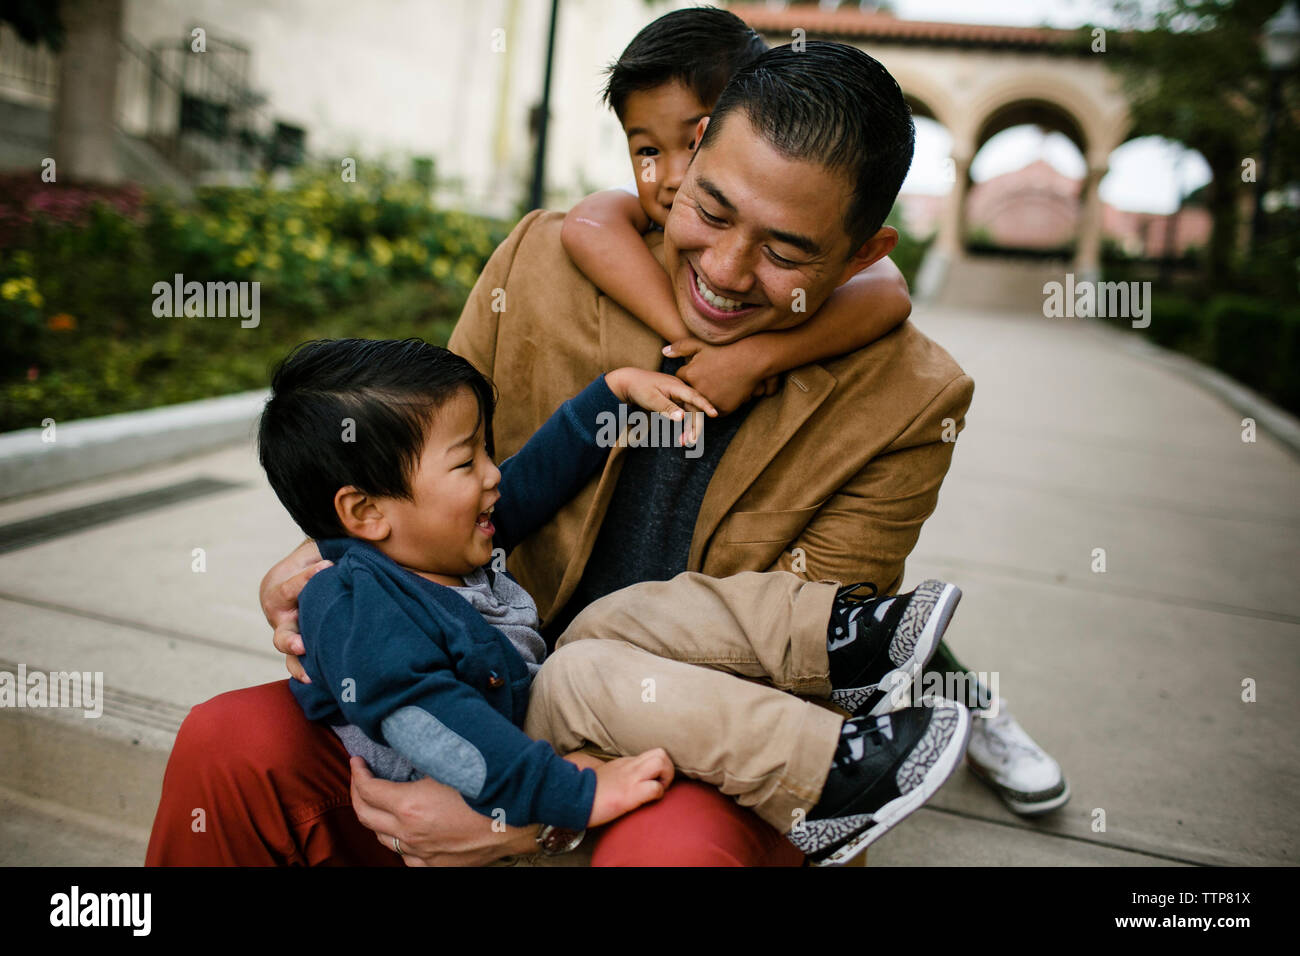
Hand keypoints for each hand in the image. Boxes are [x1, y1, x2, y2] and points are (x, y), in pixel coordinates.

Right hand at [259, 539, 330, 682]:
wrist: (322, 573)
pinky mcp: (305, 648)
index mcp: (278, 585)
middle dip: (291, 637)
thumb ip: (329, 543)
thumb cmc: (322, 555)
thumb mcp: (319, 545)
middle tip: (303, 643)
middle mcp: (281, 615)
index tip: (330, 566)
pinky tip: (318, 680)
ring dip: (299, 662)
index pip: (289, 586)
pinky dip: (306, 672)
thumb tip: (362, 534)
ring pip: (290, 653)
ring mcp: (291, 634)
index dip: (307, 578)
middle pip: (281, 629)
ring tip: (311, 671)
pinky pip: (300, 665)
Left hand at [349, 757, 537, 865]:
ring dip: (376, 818)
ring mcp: (423, 853)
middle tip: (359, 778)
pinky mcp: (437, 865)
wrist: (524, 819)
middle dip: (357, 793)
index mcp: (410, 807)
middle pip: (365, 816)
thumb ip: (423, 758)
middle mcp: (411, 834)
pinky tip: (406, 831)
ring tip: (379, 801)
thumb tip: (404, 746)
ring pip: (383, 840)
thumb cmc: (491, 785)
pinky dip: (399, 842)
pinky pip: (406, 857)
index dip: (357, 773)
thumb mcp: (451, 762)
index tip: (357, 761)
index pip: (367, 790)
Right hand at [587, 749, 673, 826]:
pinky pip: (654, 788)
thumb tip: (626, 783)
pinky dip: (658, 794)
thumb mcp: (605, 777)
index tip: (656, 782)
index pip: (651, 755)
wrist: (570, 797)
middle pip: (661, 752)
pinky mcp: (629, 794)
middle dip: (668, 769)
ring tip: (658, 790)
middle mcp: (629, 767)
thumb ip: (618, 775)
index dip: (660, 768)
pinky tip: (649, 802)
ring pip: (661, 762)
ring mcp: (630, 778)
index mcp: (624, 763)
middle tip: (661, 784)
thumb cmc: (586, 792)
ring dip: (666, 777)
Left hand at [604, 367, 716, 443]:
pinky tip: (682, 436)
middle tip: (691, 442)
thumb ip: (667, 408)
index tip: (714, 414)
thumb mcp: (651, 399)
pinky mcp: (674, 400)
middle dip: (694, 426)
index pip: (694, 397)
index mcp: (676, 386)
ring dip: (689, 428)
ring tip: (684, 443)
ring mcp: (677, 395)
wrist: (628, 381)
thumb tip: (682, 418)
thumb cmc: (639, 388)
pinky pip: (684, 413)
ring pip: (689, 413)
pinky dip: (684, 425)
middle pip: (694, 409)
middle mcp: (680, 390)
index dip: (705, 405)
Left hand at [664, 337, 780, 415]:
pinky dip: (717, 405)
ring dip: (704, 400)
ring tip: (715, 389)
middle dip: (694, 390)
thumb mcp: (701, 344)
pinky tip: (723, 395)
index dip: (688, 375)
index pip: (681, 380)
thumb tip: (663, 352)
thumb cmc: (726, 350)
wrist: (752, 360)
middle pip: (690, 395)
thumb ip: (680, 347)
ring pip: (702, 404)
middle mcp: (698, 390)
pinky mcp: (723, 409)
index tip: (696, 372)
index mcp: (690, 375)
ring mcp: (711, 401)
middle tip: (707, 382)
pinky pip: (715, 410)